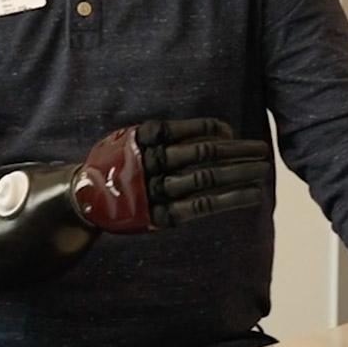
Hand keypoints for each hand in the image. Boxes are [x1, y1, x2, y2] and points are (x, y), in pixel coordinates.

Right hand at [70, 118, 270, 232]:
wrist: (84, 198)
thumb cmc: (117, 162)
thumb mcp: (131, 137)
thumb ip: (165, 133)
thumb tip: (220, 133)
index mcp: (143, 138)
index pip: (187, 131)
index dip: (213, 130)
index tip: (231, 133)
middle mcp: (151, 163)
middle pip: (203, 154)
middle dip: (237, 151)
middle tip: (262, 150)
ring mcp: (156, 191)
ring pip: (206, 179)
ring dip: (239, 173)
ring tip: (263, 170)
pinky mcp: (161, 216)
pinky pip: (202, 206)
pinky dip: (230, 199)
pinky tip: (252, 195)